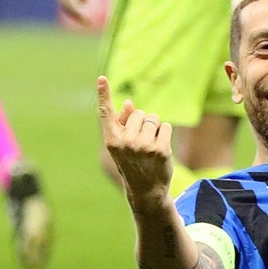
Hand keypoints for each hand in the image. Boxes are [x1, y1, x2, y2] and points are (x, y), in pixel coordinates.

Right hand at [96, 76, 173, 210]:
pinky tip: (161, 148)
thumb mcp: (122, 146)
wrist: (146, 190)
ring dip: (155, 128)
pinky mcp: (160, 149)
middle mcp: (125, 142)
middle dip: (143, 122)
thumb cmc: (133, 163)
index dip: (103, 94)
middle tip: (142, 142)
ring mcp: (143, 146)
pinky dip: (166, 134)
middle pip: (139, 113)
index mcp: (111, 140)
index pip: (106, 113)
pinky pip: (166, 127)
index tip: (101, 77)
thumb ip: (123, 124)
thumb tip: (130, 103)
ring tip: (151, 146)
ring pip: (153, 118)